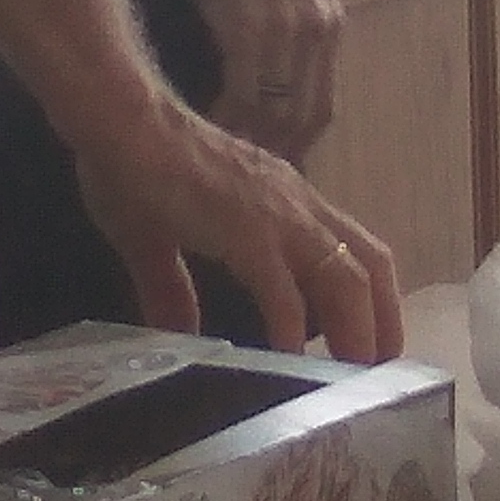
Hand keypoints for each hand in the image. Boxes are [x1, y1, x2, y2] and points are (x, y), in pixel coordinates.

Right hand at [73, 88, 403, 362]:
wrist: (117, 123)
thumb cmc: (133, 166)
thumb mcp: (155, 237)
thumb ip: (171, 288)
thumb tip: (177, 333)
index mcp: (282, 200)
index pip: (351, 248)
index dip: (369, 296)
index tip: (365, 343)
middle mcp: (295, 205)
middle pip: (370, 265)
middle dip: (382, 321)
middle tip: (374, 374)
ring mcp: (276, 216)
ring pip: (346, 279)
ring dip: (356, 332)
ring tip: (350, 378)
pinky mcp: (248, 231)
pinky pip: (286, 291)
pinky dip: (294, 330)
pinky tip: (288, 360)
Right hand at [189, 0, 342, 162]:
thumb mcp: (277, 6)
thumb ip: (283, 51)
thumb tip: (268, 108)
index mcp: (328, 27)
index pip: (321, 106)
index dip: (298, 144)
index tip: (276, 171)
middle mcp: (318, 32)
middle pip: (304, 115)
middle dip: (278, 152)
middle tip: (250, 178)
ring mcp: (290, 31)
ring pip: (275, 110)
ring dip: (251, 141)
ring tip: (227, 161)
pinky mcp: (254, 27)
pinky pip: (245, 92)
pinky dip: (230, 117)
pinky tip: (211, 128)